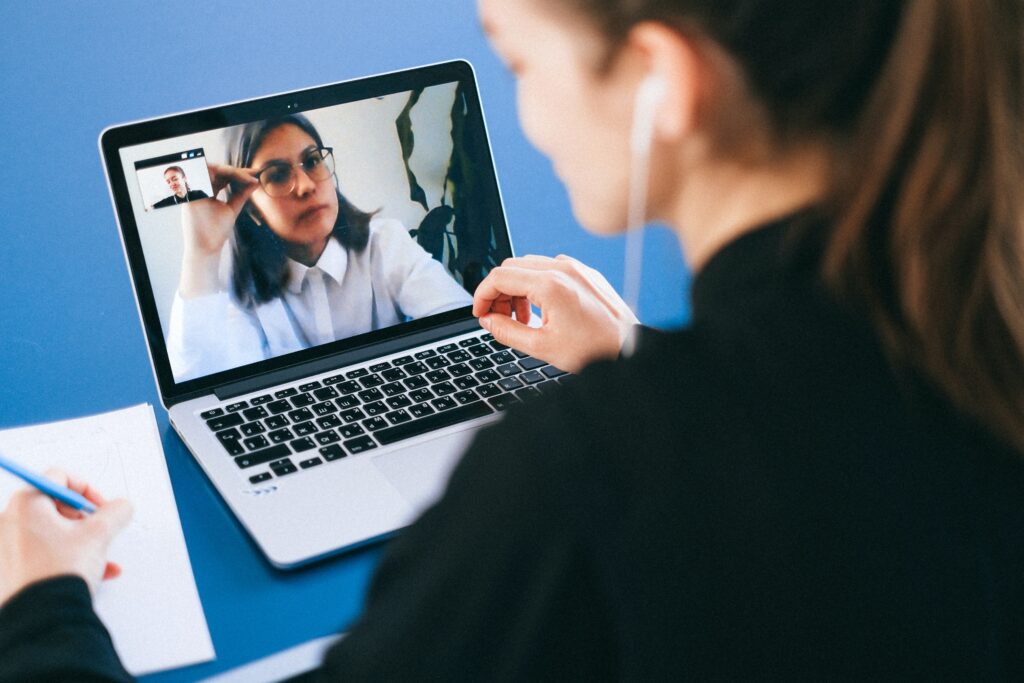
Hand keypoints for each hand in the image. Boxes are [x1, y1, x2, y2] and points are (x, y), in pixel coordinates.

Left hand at [0, 469, 132, 605]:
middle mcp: (9, 521)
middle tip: (99, 531)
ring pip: (52, 532)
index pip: (59, 477)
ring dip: (81, 540)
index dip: (87, 489)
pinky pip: (43, 553)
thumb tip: (121, 507)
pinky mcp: (10, 568)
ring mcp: (7, 547)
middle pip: (54, 505)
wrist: (43, 617)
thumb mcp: (99, 534)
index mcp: (25, 504)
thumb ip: (116, 511)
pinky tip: (94, 572)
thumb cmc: (60, 572)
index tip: (100, 507)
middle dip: (84, 519)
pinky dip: (68, 557)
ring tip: (99, 555)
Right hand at [178, 163, 258, 296]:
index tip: (255, 174)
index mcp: (208, 191)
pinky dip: (216, 173)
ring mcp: (193, 191)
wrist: (207, 248)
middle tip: (252, 173)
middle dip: (236, 170)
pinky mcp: (189, 195)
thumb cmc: (217, 231)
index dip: (239, 173)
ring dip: (228, 171)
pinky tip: (233, 175)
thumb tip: (255, 181)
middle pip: (217, 171)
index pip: (223, 176)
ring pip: (210, 171)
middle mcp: (199, 189)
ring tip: (245, 176)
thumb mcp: (232, 209)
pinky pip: (201, 178)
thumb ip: (241, 194)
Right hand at [473, 255, 638, 372]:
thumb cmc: (594, 349)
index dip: (482, 296)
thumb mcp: (542, 346)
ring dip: (517, 289)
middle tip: (500, 319)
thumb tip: (488, 321)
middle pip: (511, 267)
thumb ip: (507, 331)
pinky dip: (537, 285)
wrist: (631, 348)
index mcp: (549, 284)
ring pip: (530, 266)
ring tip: (523, 320)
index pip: (499, 277)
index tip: (480, 314)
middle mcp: (562, 269)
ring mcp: (576, 268)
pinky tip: (543, 311)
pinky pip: (551, 269)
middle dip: (499, 292)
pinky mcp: (586, 272)